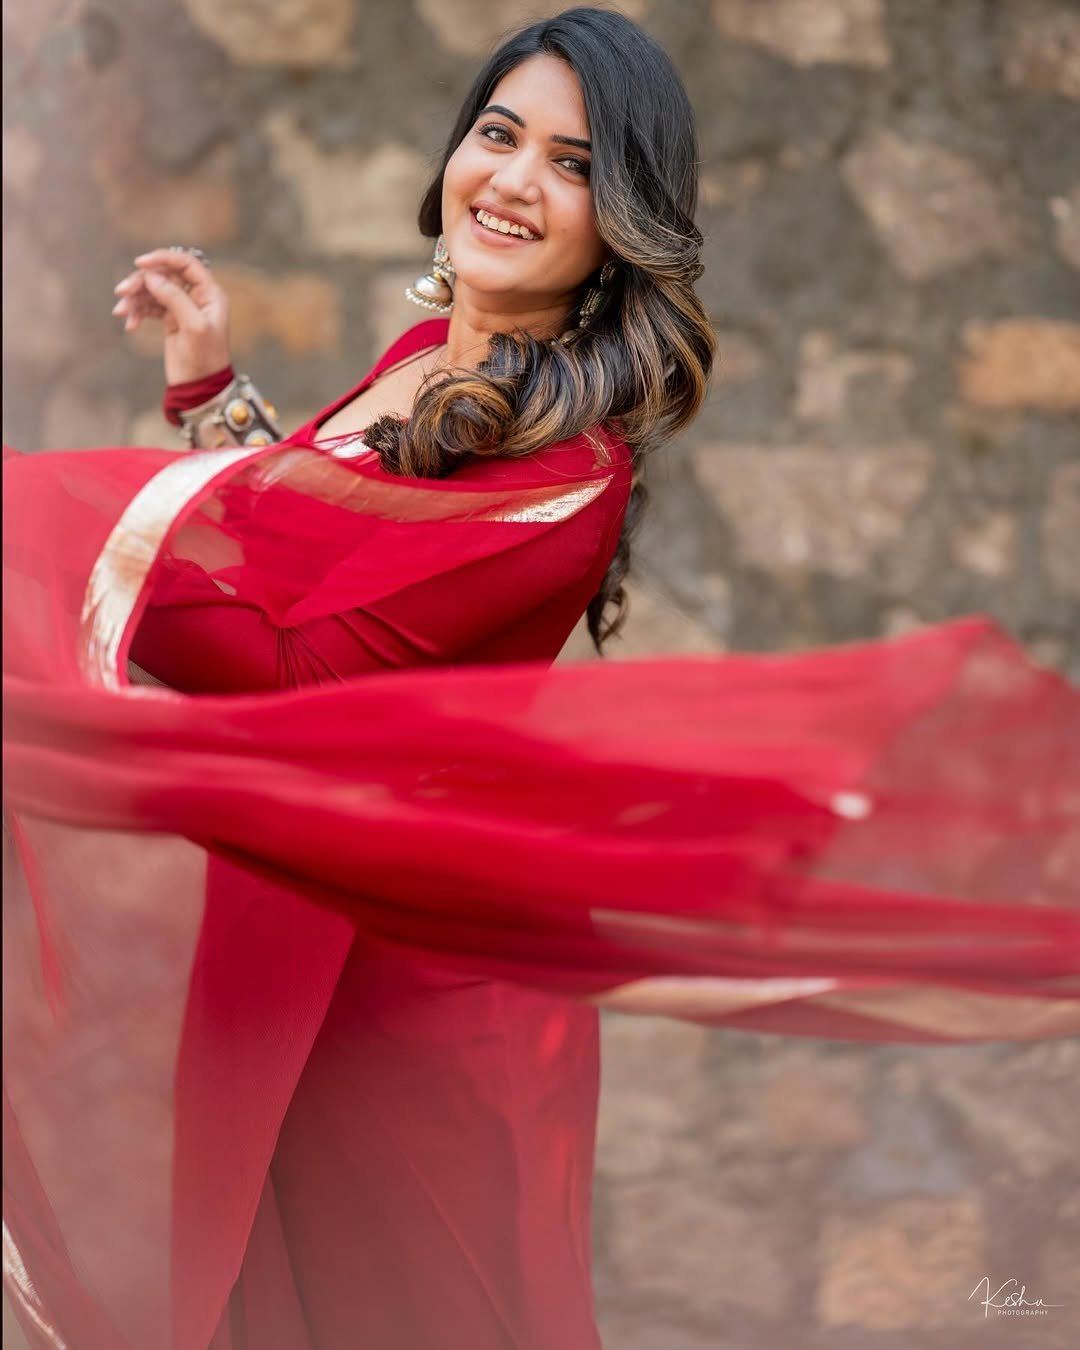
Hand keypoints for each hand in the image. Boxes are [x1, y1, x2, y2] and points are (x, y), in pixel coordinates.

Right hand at [112, 248, 231, 384]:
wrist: (200, 388)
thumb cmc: (204, 359)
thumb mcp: (193, 326)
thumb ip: (174, 298)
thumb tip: (151, 275)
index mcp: (210, 294)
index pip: (186, 263)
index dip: (163, 258)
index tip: (139, 263)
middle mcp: (197, 297)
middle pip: (164, 275)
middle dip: (141, 282)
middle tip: (121, 293)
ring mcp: (183, 307)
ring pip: (153, 290)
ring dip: (135, 299)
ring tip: (122, 313)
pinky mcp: (170, 320)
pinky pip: (149, 306)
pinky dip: (137, 312)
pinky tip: (130, 325)